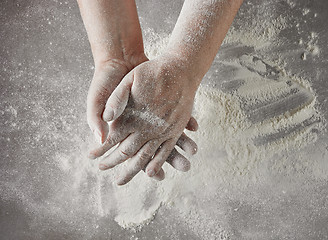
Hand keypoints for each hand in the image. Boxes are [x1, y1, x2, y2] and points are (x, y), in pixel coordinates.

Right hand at [89, 55, 199, 184]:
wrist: (118, 59)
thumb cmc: (104, 81)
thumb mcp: (96, 98)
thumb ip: (96, 118)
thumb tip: (102, 138)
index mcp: (124, 130)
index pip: (136, 154)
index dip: (146, 165)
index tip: (159, 177)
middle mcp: (140, 126)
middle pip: (158, 147)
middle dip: (171, 159)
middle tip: (185, 167)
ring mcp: (151, 115)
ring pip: (169, 133)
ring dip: (182, 143)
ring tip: (193, 151)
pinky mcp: (160, 104)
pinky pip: (175, 115)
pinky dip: (185, 122)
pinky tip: (194, 127)